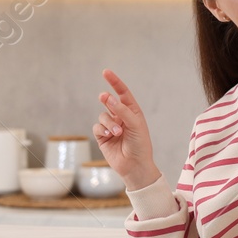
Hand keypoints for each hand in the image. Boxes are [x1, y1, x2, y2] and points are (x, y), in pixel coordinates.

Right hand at [94, 69, 158, 190]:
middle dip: (107, 100)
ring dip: (109, 122)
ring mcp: (111, 126)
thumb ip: (122, 111)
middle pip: (109, 101)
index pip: (122, 93)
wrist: (135, 165)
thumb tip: (109, 98)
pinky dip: (102, 129)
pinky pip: (97, 127)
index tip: (105, 72)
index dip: (114, 82)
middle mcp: (121, 117)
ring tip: (117, 132)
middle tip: (105, 98)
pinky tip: (109, 135)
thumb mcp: (135, 125)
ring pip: (102, 115)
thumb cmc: (140, 144)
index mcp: (132, 111)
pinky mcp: (102, 136)